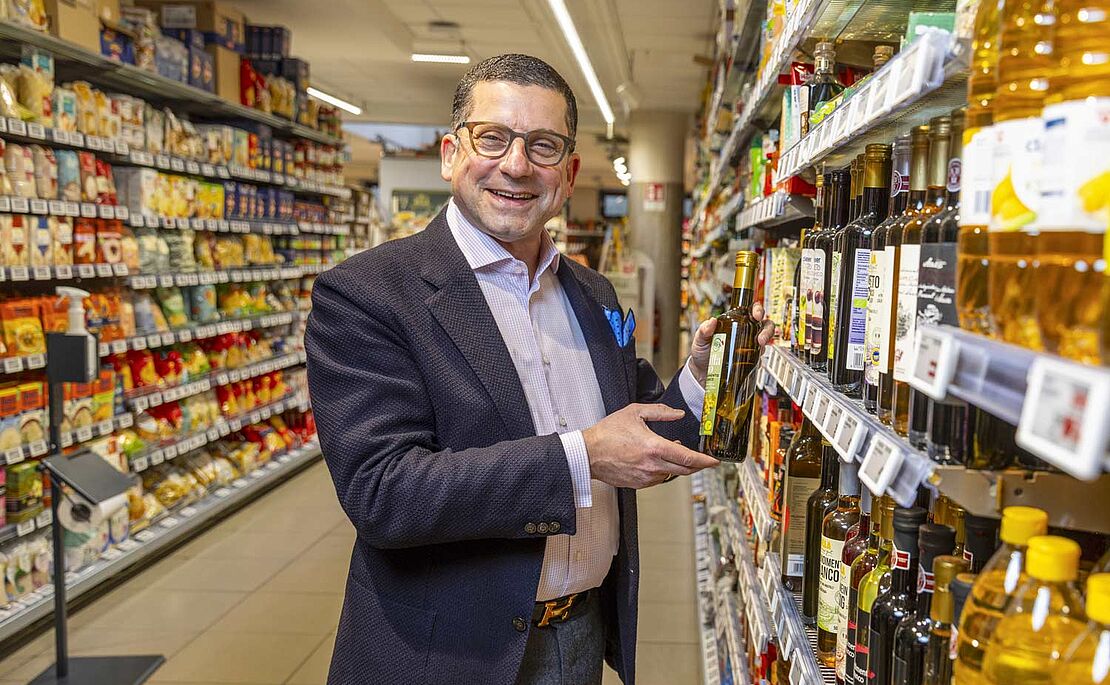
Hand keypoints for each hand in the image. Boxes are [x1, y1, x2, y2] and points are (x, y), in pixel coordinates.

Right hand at [582, 404, 719, 488]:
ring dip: (677, 466)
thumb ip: (660, 412)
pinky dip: (664, 470)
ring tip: (673, 453)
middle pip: (685, 470)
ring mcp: (646, 477)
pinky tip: (658, 461)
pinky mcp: (639, 484)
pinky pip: (659, 479)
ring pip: (672, 474)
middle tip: (702, 459)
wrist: (588, 454)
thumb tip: (677, 414)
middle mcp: (652, 465)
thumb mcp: (635, 413)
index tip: (714, 461)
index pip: (688, 458)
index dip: (705, 461)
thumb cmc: (607, 434)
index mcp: (654, 447)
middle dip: (697, 465)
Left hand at [688, 302, 775, 384]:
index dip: (757, 310)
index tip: (756, 315)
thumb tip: (711, 321)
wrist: (702, 373)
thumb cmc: (702, 353)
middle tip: (760, 338)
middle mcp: (745, 333)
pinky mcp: (749, 361)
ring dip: (766, 342)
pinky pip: (760, 358)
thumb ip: (703, 330)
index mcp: (734, 323)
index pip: (750, 312)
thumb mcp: (700, 340)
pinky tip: (754, 360)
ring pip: (765, 340)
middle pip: (764, 325)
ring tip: (759, 347)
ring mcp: (749, 347)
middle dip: (766, 330)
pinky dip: (760, 358)